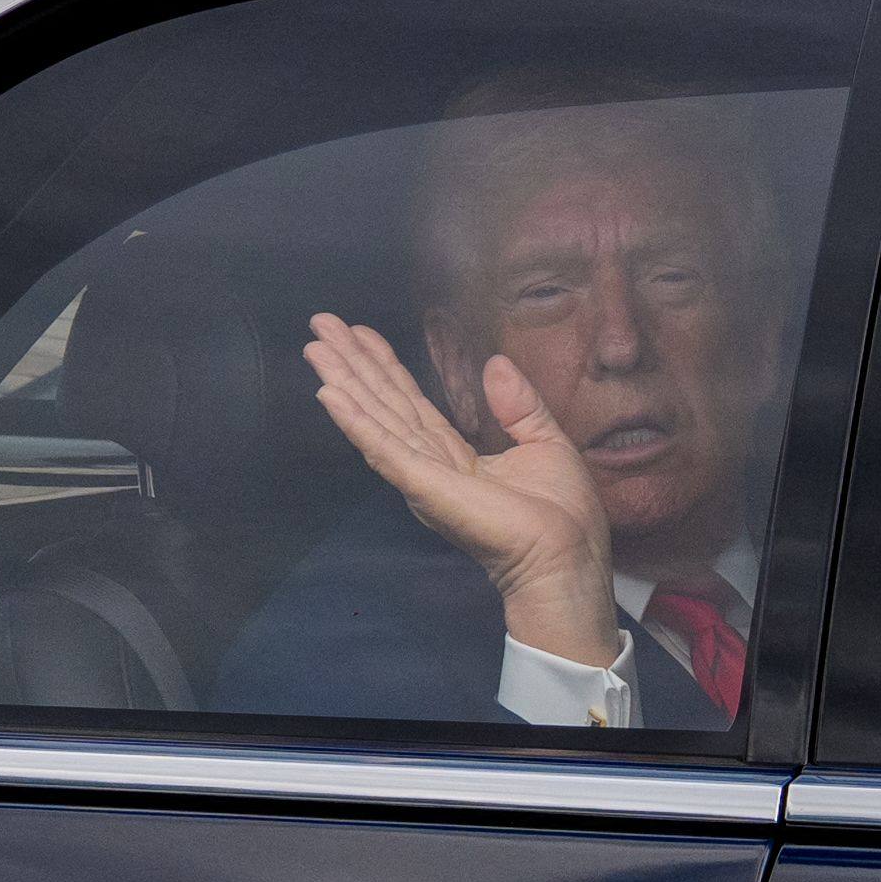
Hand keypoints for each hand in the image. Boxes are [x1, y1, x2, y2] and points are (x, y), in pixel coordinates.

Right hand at [303, 314, 619, 668]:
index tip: (360, 333)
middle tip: (321, 324)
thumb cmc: (561, 514)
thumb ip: (518, 404)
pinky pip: (383, 447)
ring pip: (375, 418)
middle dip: (352, 365)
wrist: (565, 557)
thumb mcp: (545, 442)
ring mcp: (422, 477)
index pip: (410, 403)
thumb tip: (495, 363)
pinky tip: (329, 393)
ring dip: (343, 381)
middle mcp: (430, 464)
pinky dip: (354, 421)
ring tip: (315, 346)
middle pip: (383, 404)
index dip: (385, 367)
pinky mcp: (423, 486)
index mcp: (456, 456)